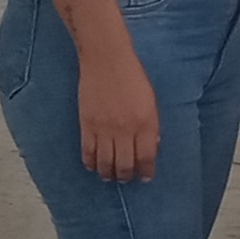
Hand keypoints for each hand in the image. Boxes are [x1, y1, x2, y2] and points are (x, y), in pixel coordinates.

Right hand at [81, 44, 161, 180]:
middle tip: (126, 179)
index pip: (147, 158)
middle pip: (125, 165)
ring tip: (110, 176)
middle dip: (126, 176)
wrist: (106, 59)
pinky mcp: (87, 124)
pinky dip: (90, 163)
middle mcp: (126, 130)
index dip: (146, 171)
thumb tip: (152, 146)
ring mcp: (105, 129)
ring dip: (108, 173)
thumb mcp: (151, 101)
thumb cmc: (132, 76)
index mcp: (146, 123)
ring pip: (106, 163)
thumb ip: (152, 125)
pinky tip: (93, 166)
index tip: (146, 177)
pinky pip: (88, 152)